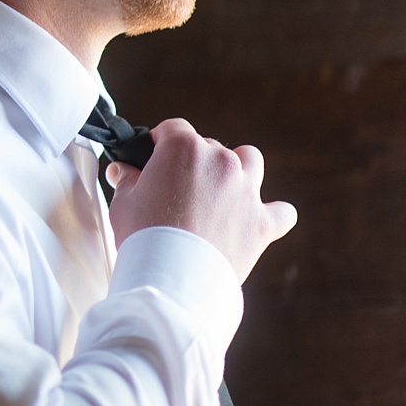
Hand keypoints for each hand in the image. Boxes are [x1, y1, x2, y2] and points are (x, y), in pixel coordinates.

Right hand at [107, 118, 296, 281]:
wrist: (174, 277)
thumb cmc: (145, 236)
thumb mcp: (123, 202)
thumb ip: (127, 179)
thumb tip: (123, 170)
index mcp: (183, 148)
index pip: (173, 128)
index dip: (159, 142)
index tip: (152, 158)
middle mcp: (220, 161)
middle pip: (208, 146)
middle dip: (192, 161)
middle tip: (175, 188)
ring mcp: (246, 190)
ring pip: (251, 161)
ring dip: (238, 168)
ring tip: (220, 189)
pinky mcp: (262, 222)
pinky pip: (282, 212)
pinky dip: (272, 213)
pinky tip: (258, 218)